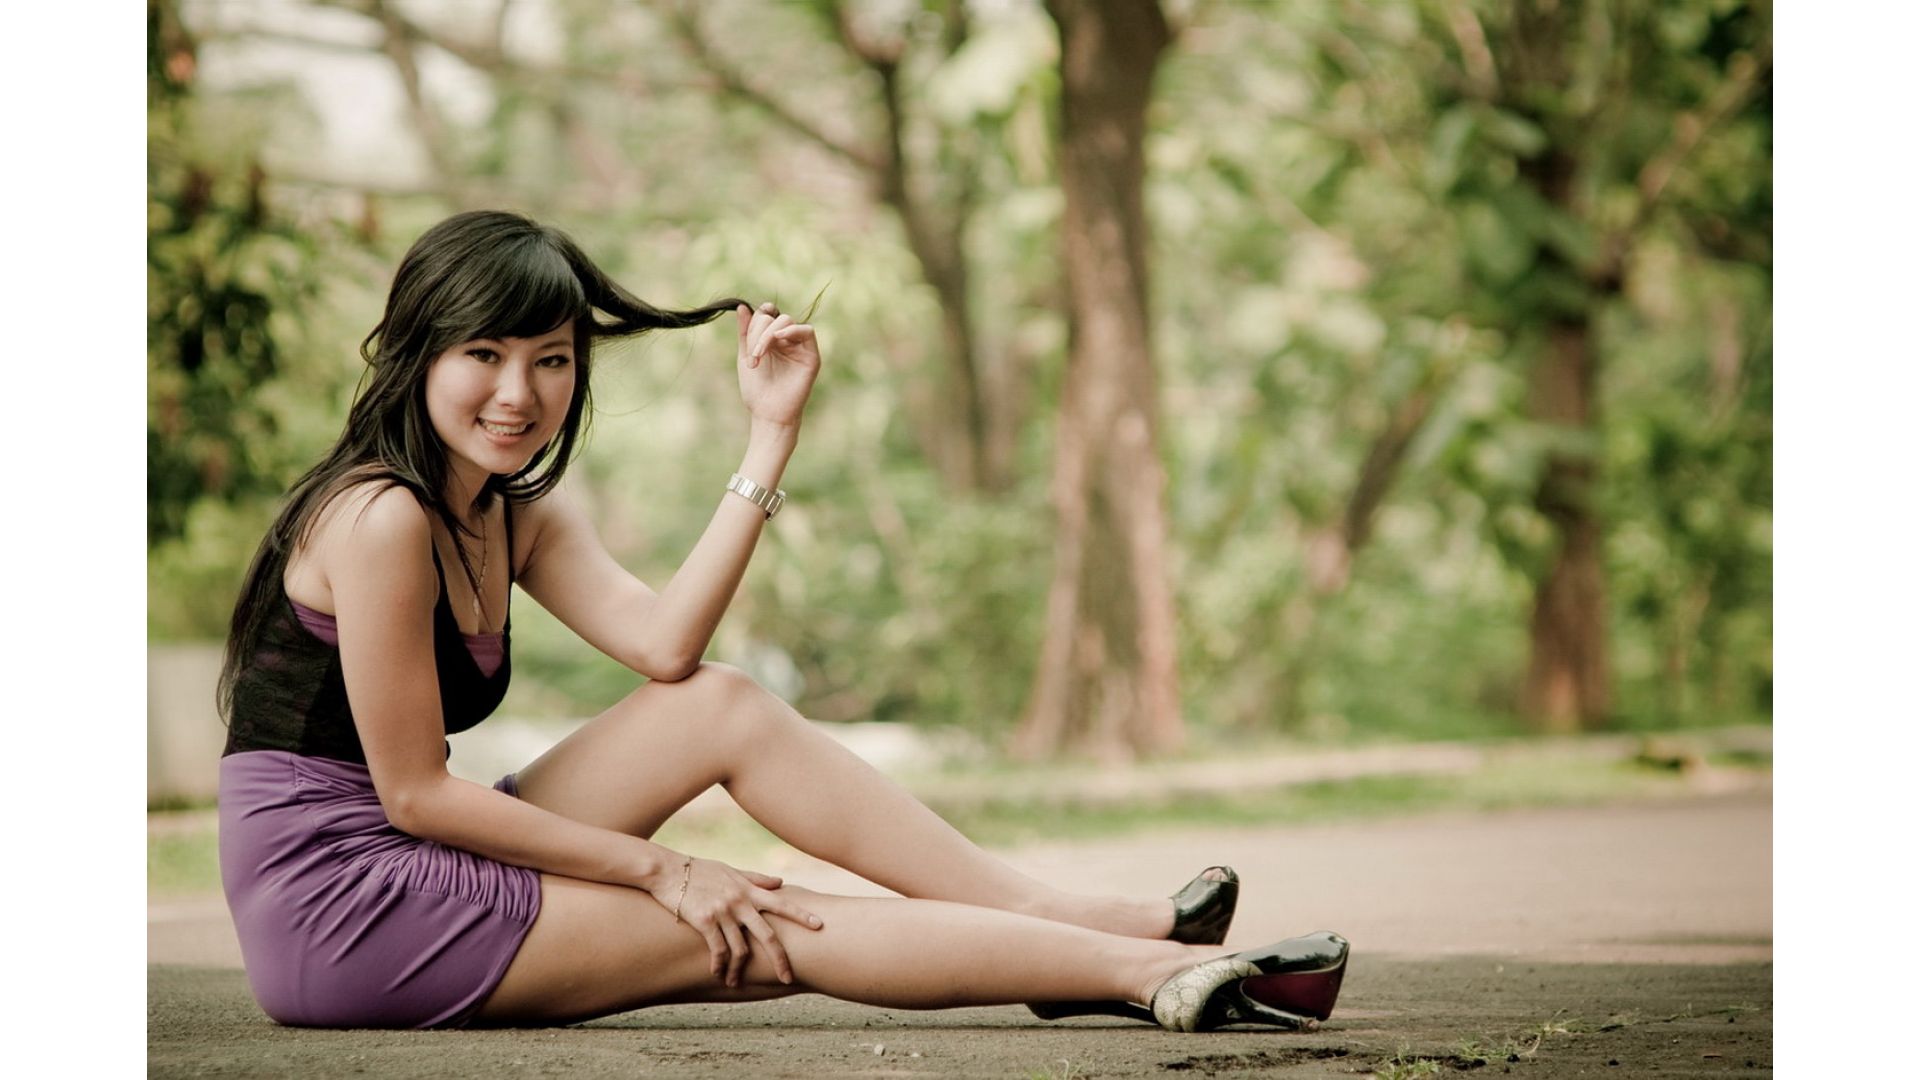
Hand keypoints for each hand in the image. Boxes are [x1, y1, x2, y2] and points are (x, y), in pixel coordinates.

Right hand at [656, 855, 824, 986]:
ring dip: (738, 970)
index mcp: (749, 889)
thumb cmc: (700, 870)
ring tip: (734, 982)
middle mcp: (740, 901)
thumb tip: (781, 882)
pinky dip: (719, 965)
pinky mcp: (704, 921)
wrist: (667, 870)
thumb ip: (756, 879)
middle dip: (780, 959)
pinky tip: (718, 973)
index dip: (801, 915)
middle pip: (767, 934)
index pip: (782, 903)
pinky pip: (718, 950)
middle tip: (787, 978)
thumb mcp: (731, 871)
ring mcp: (723, 911)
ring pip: (740, 948)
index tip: (820, 926)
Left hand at [736, 302, 819, 431]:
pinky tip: (778, 339)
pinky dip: (792, 330)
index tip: (748, 333)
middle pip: (775, 317)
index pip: (767, 315)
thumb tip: (742, 306)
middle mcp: (787, 341)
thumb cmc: (756, 389)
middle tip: (753, 355)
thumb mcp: (745, 355)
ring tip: (759, 354)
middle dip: (758, 332)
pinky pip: (807, 332)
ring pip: (787, 322)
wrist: (767, 412)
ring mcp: (799, 348)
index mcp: (771, 340)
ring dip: (769, 334)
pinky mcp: (811, 356)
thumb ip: (745, 332)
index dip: (758, 317)